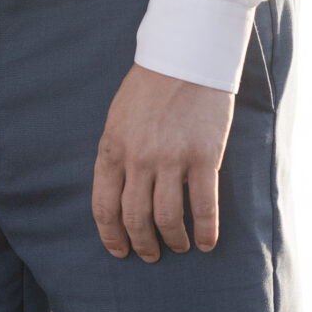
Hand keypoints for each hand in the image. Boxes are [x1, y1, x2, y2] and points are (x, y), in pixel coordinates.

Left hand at [92, 65, 234, 260]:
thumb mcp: (118, 118)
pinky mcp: (204, 157)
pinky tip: (207, 243)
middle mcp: (138, 158)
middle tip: (150, 254)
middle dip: (142, 244)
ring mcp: (171, 159)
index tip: (119, 250)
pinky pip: (204, 205)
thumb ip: (117, 153)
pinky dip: (206, 230)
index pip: (104, 206)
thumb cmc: (150, 86)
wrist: (185, 57)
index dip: (110, 235)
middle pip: (135, 218)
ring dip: (173, 240)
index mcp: (112, 148)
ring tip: (179, 246)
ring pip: (167, 218)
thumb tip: (118, 190)